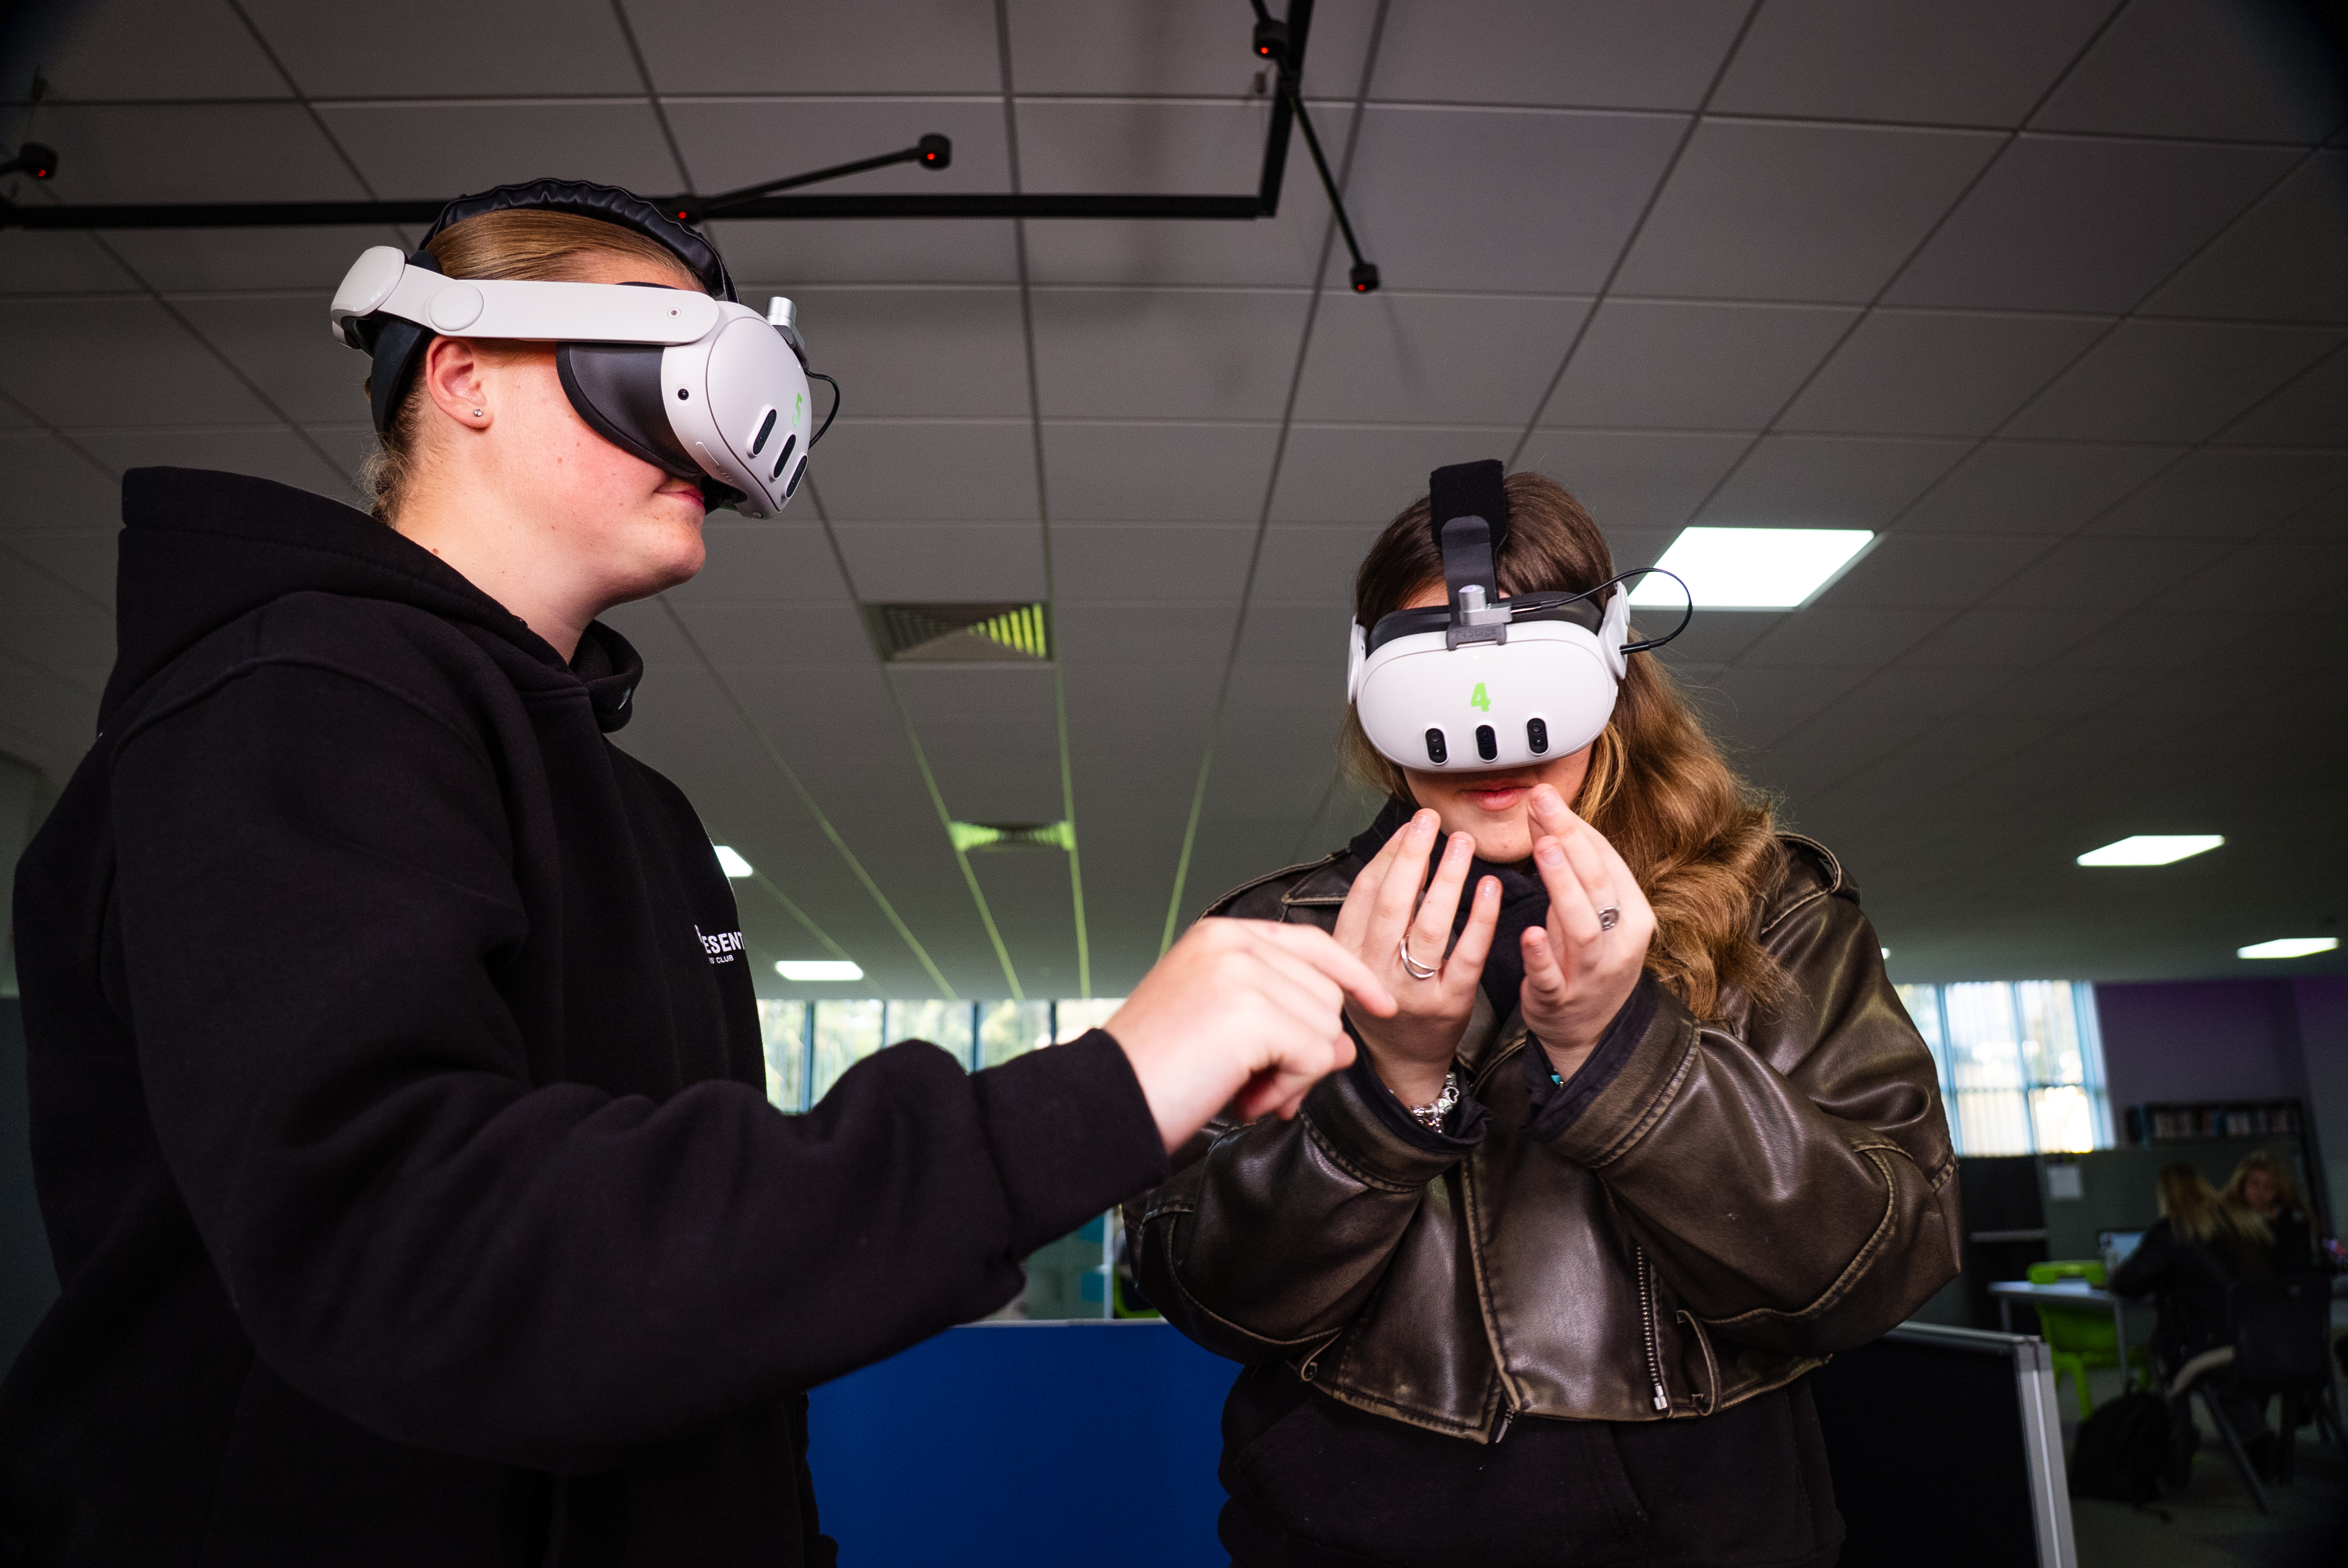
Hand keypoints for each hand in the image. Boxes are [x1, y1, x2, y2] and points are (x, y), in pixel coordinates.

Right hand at [1108, 919, 1397, 1149]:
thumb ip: (1280, 1014)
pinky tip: (1246, 1099)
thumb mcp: (1220, 1025)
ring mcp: (1241, 972)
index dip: (1350, 975)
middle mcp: (1232, 943)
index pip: (1311, 944)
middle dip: (1306, 1051)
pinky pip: (1314, 1054)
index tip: (1378, 1003)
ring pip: (1326, 1026)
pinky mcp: (1250, 1010)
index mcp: (1219, 936)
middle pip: (1326, 994)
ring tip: (1243, 1091)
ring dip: (1295, 1075)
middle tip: (1260, 1086)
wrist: (1102, 1106)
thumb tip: (1343, 1044)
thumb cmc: (1154, 1072)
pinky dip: (1288, 1089)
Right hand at [1330, 808, 1500, 1107]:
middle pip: (1391, 903)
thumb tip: (1400, 852)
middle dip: (1412, 856)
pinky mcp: (1448, 1005)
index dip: (1387, 855)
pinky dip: (1480, 917)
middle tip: (1430, 821)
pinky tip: (1489, 888)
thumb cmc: (1384, 1000)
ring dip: (1447, 878)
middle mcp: (1374, 972)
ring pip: (1428, 925)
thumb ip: (1372, 914)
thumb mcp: (1359, 959)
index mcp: (1347, 955)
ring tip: (1461, 844)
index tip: (1408, 826)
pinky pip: (1466, 954)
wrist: (1401, 1063)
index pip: (1364, 893)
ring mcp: (1411, 990)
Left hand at [1519, 785, 1653, 1080]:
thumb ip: (1565, 866)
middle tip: (1542, 804)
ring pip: (1582, 926)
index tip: (1546, 796)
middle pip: (1596, 884)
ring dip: (1562, 886)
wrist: (1588, 1031)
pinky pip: (1553, 975)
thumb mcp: (1583, 909)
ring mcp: (1593, 972)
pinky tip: (1528, 933)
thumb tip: (1543, 811)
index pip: (1606, 861)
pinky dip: (1541, 954)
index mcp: (1632, 912)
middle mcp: (1620, 940)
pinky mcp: (1562, 998)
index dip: (1575, 827)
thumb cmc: (1582, 958)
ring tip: (1543, 850)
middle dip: (1569, 840)